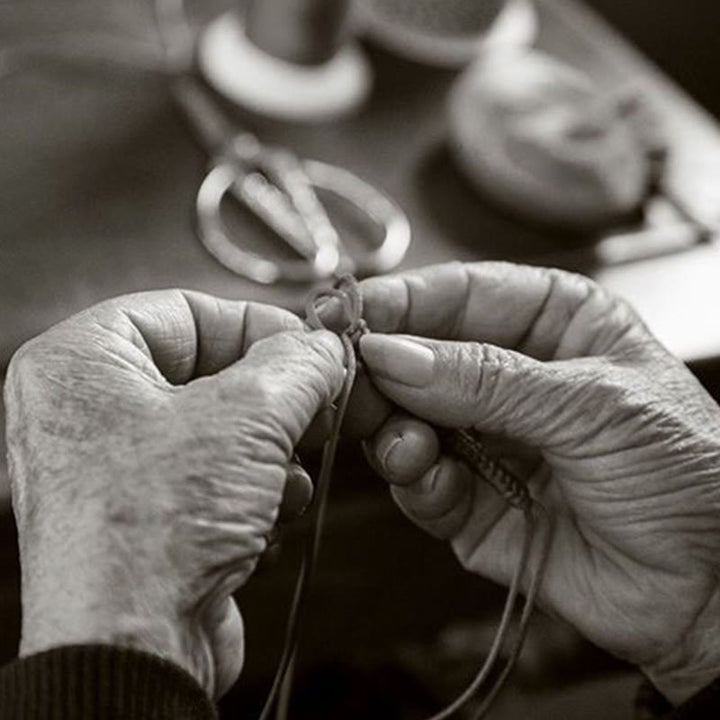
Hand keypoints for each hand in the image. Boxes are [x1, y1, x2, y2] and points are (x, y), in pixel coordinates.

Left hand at [4, 290, 344, 697]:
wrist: (135, 651)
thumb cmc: (155, 528)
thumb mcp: (249, 417)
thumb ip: (298, 364)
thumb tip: (324, 347)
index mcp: (83, 361)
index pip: (186, 310)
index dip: (257, 324)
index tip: (310, 345)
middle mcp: (88, 411)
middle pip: (207, 373)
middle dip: (272, 400)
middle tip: (318, 404)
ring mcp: (114, 468)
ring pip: (219, 429)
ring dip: (269, 452)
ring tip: (285, 474)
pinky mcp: (146, 517)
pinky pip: (212, 477)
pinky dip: (252, 491)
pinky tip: (268, 514)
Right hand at [358, 261, 719, 704]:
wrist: (710, 589)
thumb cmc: (688, 473)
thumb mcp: (592, 405)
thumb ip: (485, 379)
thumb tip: (391, 353)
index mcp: (550, 323)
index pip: (456, 295)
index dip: (398, 302)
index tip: (345, 313)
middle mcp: (509, 375)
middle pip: (417, 357)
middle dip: (383, 371)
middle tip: (350, 381)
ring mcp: (485, 438)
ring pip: (406, 419)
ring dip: (394, 431)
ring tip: (407, 445)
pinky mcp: (470, 500)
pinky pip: (419, 481)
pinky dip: (416, 481)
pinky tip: (434, 481)